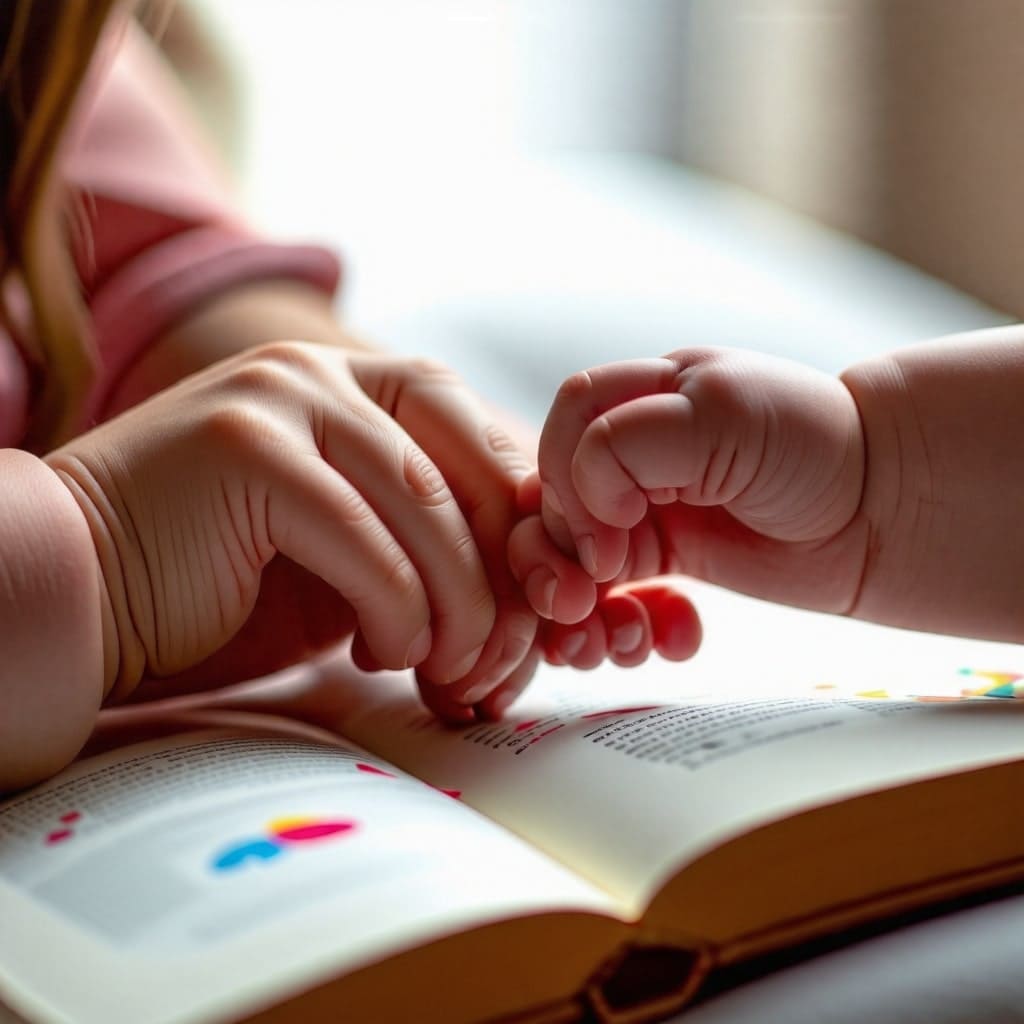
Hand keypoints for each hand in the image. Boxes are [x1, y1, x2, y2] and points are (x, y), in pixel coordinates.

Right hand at [46, 342, 534, 713]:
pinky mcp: (246, 449)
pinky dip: (398, 612)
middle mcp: (323, 373)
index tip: (540, 610)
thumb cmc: (222, 585)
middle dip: (504, 572)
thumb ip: (425, 547)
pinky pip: (367, 540)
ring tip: (448, 666)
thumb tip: (532, 591)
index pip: (482, 440)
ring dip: (458, 605)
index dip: (523, 529)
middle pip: (469, 464)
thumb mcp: (349, 557)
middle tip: (506, 651)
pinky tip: (382, 655)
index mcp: (358, 386)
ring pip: (426, 506)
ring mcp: (282, 398)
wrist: (84, 592)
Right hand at [510, 348, 868, 624]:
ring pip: (569, 560)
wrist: (882, 510)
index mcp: (641, 398)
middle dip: (552, 562)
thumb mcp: (721, 412)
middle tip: (582, 603)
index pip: (562, 435)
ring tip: (613, 644)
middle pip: (551, 505)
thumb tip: (586, 503)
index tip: (606, 539)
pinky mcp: (665, 559)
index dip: (564, 488)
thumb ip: (628, 441)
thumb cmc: (815, 444)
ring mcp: (645, 508)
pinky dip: (623, 627)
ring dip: (575, 610)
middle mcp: (633, 454)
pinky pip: (614, 598)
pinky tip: (664, 638)